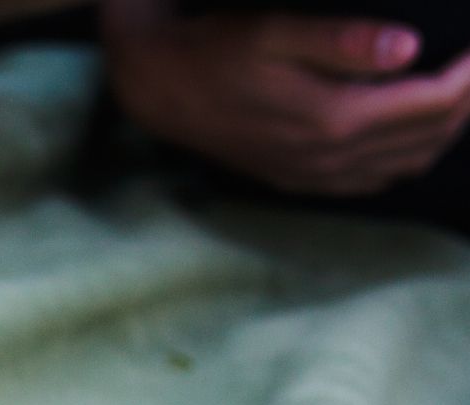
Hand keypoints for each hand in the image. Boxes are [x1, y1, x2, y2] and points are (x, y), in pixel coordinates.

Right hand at [102, 3, 469, 195]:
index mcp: (332, 117)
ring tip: (459, 97)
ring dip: (442, 133)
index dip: (469, 77)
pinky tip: (411, 134)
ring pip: (405, 164)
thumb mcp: (276, 29)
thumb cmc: (216, 51)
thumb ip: (344, 41)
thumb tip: (408, 48)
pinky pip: (371, 181)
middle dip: (465, 104)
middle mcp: (328, 156)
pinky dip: (406, 158)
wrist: (159, 91)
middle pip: (426, 138)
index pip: (429, 104)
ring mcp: (313, 175)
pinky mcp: (298, 180)